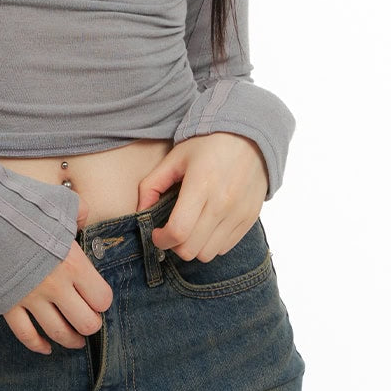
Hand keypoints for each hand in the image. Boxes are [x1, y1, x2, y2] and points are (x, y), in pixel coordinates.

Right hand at [1, 193, 113, 355]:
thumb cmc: (23, 205)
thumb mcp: (60, 202)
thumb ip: (80, 213)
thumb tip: (84, 221)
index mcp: (73, 263)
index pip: (102, 299)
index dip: (102, 300)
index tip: (98, 297)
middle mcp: (55, 286)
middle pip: (86, 323)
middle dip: (91, 324)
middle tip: (89, 319)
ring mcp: (31, 297)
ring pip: (59, 333)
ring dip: (71, 340)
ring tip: (75, 340)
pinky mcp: (8, 303)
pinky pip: (25, 335)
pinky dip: (38, 345)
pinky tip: (46, 348)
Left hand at [136, 132, 267, 262]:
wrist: (249, 136)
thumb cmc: (207, 144)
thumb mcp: (175, 158)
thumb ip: (152, 185)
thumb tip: (140, 211)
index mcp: (201, 184)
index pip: (178, 231)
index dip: (161, 239)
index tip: (157, 233)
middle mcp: (223, 203)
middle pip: (191, 249)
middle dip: (174, 245)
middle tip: (171, 231)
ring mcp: (239, 213)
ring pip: (208, 254)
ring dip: (193, 247)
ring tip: (190, 229)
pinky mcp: (249, 219)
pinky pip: (225, 248)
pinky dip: (211, 243)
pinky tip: (206, 225)